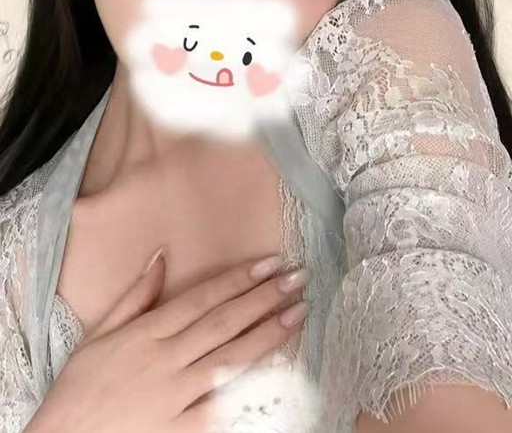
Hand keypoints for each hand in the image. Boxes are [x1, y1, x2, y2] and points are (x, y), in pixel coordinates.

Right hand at [25, 251, 307, 432]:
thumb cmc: (80, 388)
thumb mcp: (99, 334)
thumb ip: (136, 295)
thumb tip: (161, 255)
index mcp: (147, 334)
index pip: (203, 299)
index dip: (239, 279)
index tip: (269, 263)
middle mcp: (165, 360)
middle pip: (224, 323)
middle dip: (264, 298)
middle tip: (297, 278)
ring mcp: (175, 397)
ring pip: (230, 360)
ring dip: (268, 334)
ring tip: (298, 314)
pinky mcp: (181, 430)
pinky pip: (223, 409)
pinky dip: (250, 390)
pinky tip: (279, 372)